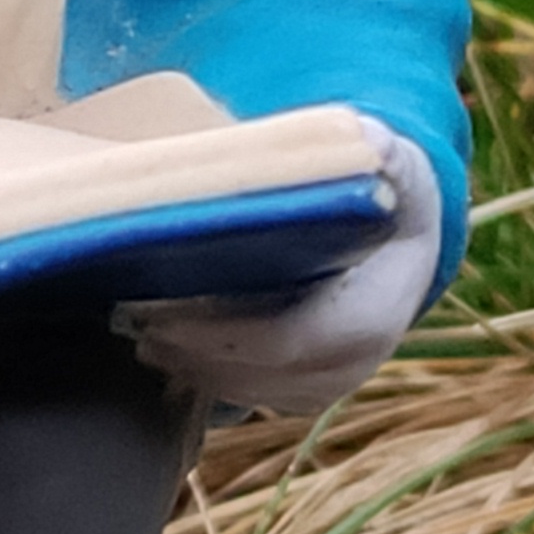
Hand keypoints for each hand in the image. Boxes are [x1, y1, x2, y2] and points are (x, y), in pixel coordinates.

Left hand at [119, 132, 438, 420]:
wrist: (402, 238)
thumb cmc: (384, 191)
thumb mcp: (386, 161)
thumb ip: (374, 150)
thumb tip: (363, 139)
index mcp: (379, 305)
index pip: (296, 338)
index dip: (225, 335)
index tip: (162, 314)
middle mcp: (360, 358)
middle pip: (264, 373)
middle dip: (194, 352)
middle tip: (132, 321)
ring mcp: (332, 381)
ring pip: (251, 390)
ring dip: (192, 367)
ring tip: (137, 331)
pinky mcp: (305, 389)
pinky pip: (249, 394)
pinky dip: (203, 373)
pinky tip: (164, 344)